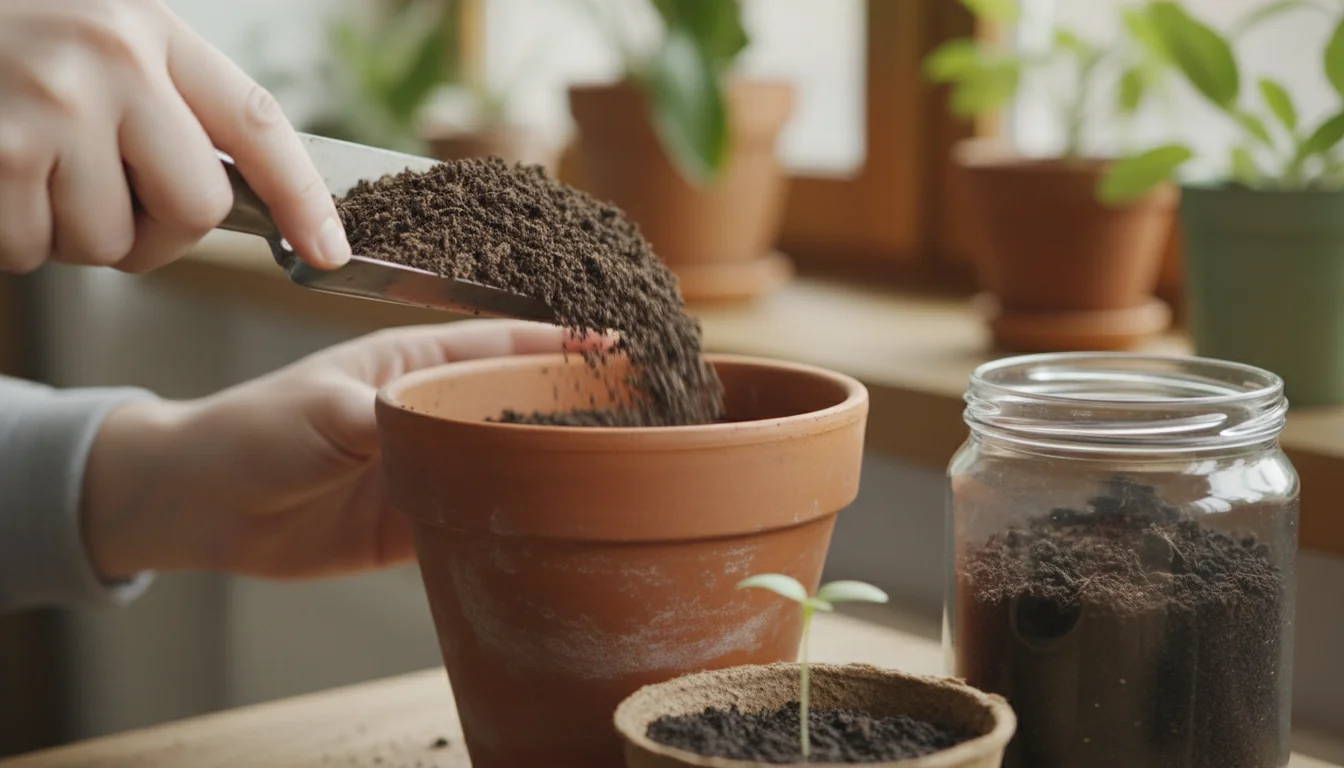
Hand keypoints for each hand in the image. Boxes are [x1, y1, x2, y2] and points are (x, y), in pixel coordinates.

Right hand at [0, 0, 348, 274]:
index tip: (330, 252)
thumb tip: (229, 199)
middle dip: (157, 234)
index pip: (259, 126)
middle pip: (195, 210)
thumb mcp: (99, 35)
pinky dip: (11, 238)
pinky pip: (32, 249)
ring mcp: (49, 106)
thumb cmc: (7, 35)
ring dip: (70, 232)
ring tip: (28, 168)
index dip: (303, 199)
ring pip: (106, 242)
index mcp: (150, 28)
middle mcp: (110, 60)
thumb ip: (164, 101)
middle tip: (109, 206)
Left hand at [81, 321, 604, 580]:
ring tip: (623, 471)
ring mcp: (433, 464)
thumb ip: (389, 420)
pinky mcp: (422, 519)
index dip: (565, 343)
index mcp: (417, 361)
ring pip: (510, 460)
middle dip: (579, 403)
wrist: (203, 507)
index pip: (506, 343)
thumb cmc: (255, 431)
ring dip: (555, 464)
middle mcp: (436, 408)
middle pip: (522, 401)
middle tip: (645, 414)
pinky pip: (483, 517)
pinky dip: (519, 521)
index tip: (623, 348)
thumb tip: (450, 434)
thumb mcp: (323, 413)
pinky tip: (561, 525)